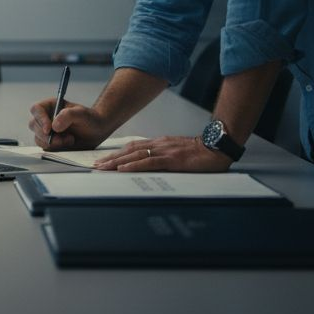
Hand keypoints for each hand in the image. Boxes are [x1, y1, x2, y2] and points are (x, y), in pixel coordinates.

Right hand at [28, 98, 113, 149]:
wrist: (97, 131)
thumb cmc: (90, 118)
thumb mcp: (82, 114)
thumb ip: (68, 115)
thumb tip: (54, 125)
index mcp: (51, 106)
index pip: (36, 109)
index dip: (40, 119)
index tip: (49, 129)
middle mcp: (46, 117)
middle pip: (34, 125)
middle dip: (46, 135)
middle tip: (61, 139)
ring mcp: (47, 131)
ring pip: (38, 138)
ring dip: (52, 143)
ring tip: (70, 140)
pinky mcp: (51, 142)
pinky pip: (45, 147)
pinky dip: (55, 148)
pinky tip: (68, 144)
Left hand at [92, 136, 231, 172]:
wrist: (217, 148)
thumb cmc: (201, 152)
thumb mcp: (178, 152)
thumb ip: (165, 156)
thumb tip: (152, 165)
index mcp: (160, 143)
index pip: (133, 147)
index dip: (117, 153)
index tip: (104, 159)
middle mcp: (159, 144)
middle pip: (129, 150)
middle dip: (111, 158)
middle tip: (96, 165)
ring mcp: (164, 151)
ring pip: (135, 155)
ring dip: (117, 162)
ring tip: (103, 168)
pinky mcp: (171, 159)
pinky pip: (148, 162)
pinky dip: (134, 165)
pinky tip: (123, 169)